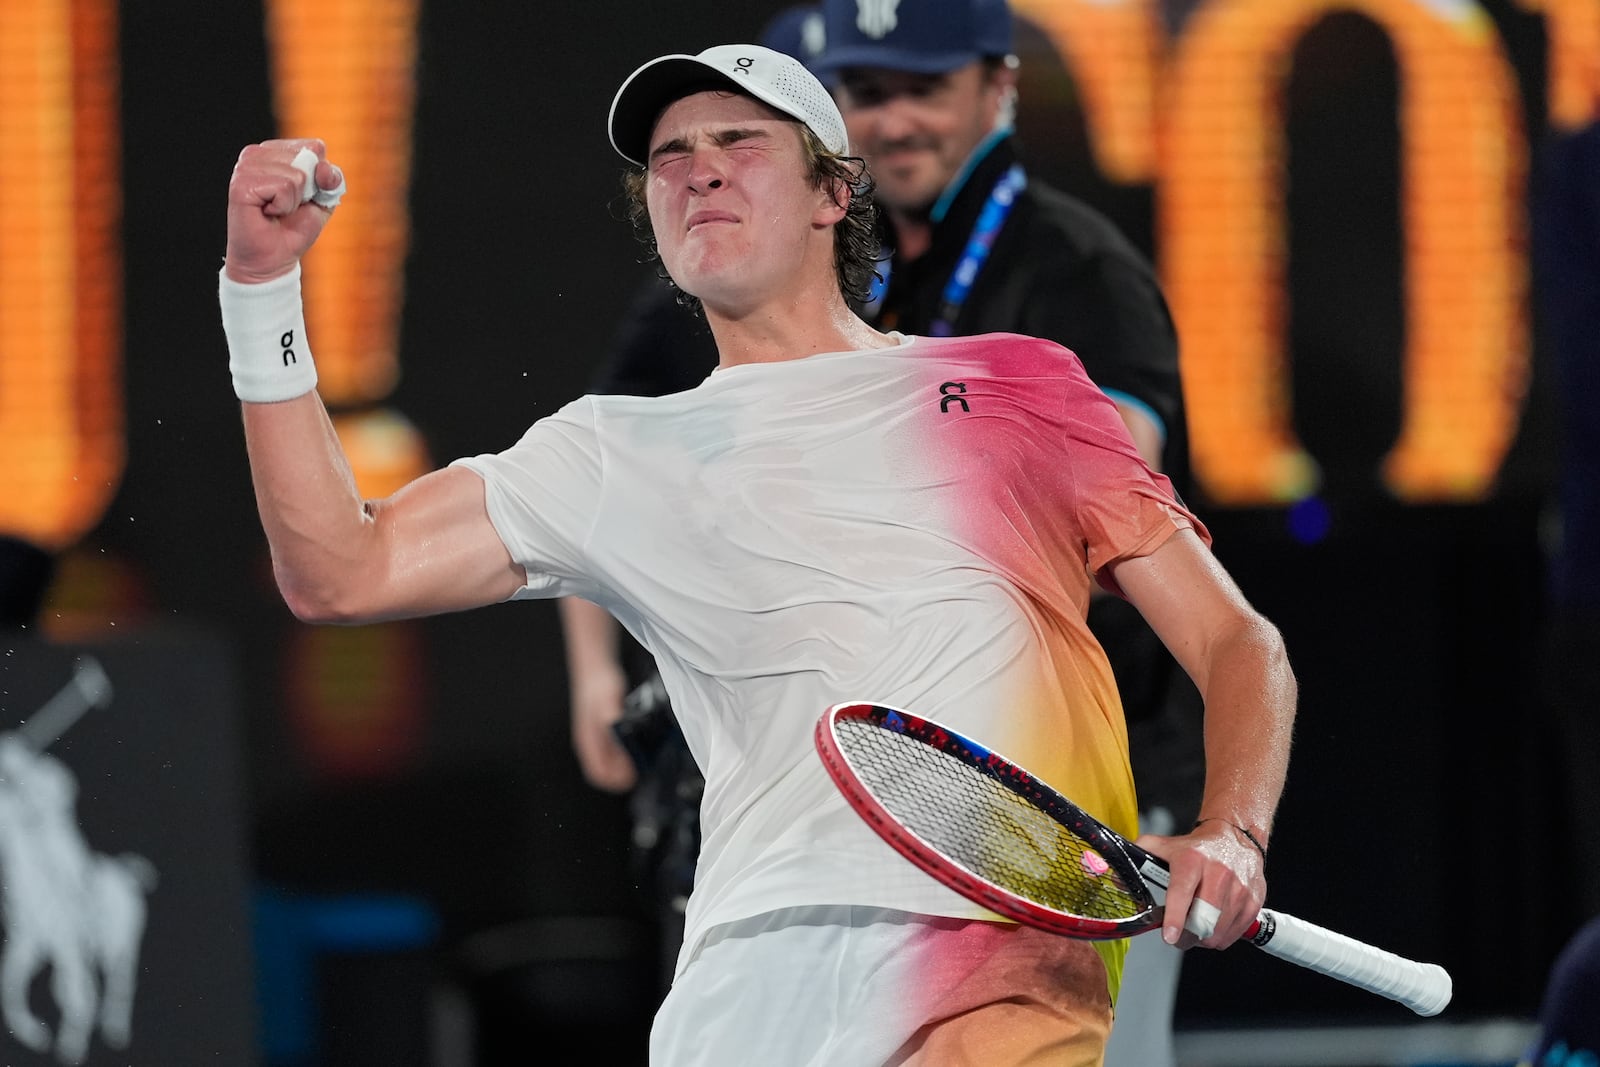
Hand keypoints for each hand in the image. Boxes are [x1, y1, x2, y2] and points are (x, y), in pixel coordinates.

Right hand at [224, 138, 343, 283]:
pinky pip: (283, 187)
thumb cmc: (294, 228)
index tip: (305, 196)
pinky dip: (284, 206)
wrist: (273, 259)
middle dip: (307, 190)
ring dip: (294, 201)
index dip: (322, 176)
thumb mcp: (322, 200)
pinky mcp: (241, 183)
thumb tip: (324, 168)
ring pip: (296, 174)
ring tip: (276, 210)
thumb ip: (331, 179)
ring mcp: (245, 166)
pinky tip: (268, 213)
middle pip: (307, 158)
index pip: (315, 147)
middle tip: (287, 207)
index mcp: (275, 151)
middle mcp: (256, 153)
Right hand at [569, 665, 637, 792]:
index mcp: (587, 740)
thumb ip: (612, 715)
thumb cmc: (599, 682)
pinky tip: (636, 745)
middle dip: (621, 775)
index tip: (633, 775)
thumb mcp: (608, 698)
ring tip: (640, 758)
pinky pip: (613, 752)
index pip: (598, 773)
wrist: (595, 667)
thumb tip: (616, 727)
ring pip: (609, 763)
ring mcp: (595, 738)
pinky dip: (624, 755)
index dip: (615, 780)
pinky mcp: (603, 732)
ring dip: (623, 766)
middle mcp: (589, 743)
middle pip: (604, 772)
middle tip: (640, 768)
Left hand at [1134, 819, 1265, 949]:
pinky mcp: (1253, 902)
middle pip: (1204, 921)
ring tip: (1195, 928)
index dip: (1176, 918)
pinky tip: (1214, 924)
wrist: (1236, 837)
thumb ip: (1139, 858)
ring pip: (1218, 932)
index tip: (1170, 936)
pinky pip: (1233, 934)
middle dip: (1187, 936)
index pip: (1183, 892)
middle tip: (1179, 936)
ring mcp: (1239, 889)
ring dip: (1203, 939)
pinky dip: (1220, 937)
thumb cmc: (1196, 848)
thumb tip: (1112, 877)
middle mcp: (1219, 874)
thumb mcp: (1165, 846)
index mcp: (1192, 860)